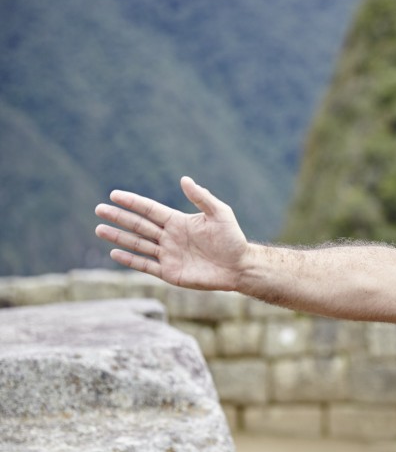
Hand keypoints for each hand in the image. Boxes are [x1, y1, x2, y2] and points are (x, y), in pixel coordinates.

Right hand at [94, 176, 248, 290]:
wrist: (239, 266)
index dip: (133, 202)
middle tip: (99, 209)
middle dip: (119, 217)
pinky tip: (114, 253)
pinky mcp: (169, 272)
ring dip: (118, 237)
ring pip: (137, 244)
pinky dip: (130, 260)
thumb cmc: (232, 239)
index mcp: (178, 221)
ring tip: (99, 229)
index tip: (114, 195)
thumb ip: (202, 198)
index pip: (150, 209)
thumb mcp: (219, 214)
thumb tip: (184, 179)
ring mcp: (168, 255)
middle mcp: (169, 237)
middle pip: (139, 225)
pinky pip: (145, 265)